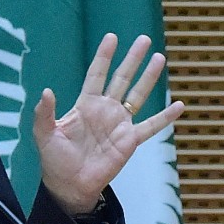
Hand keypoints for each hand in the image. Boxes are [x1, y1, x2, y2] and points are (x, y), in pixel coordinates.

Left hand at [33, 33, 184, 215]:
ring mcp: (119, 124)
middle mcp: (105, 110)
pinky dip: (165, 117)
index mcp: (85, 105)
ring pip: (138, 95)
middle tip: (144, 39)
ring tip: (160, 58)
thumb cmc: (55, 160)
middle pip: (121, 79)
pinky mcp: (130, 141)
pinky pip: (151, 126)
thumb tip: (46, 91)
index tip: (112, 37)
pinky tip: (179, 105)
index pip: (96, 75)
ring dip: (149, 78)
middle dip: (132, 59)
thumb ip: (44, 113)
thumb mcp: (44, 134)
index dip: (104, 57)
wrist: (69, 186)